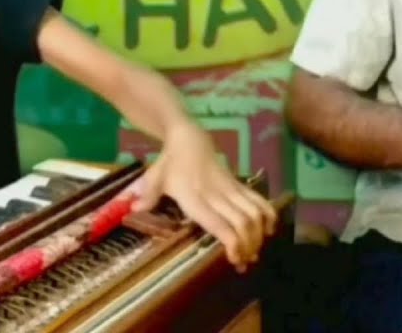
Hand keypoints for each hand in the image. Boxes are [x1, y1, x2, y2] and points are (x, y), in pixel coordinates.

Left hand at [134, 124, 277, 270]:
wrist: (189, 138)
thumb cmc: (169, 163)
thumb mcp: (155, 177)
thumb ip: (147, 194)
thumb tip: (133, 208)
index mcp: (195, 197)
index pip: (218, 223)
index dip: (232, 242)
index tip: (235, 259)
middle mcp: (216, 194)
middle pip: (242, 222)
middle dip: (249, 245)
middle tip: (246, 262)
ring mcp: (229, 188)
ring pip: (253, 212)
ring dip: (259, 233)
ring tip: (255, 251)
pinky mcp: (238, 184)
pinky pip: (258, 199)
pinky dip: (267, 214)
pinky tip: (268, 229)